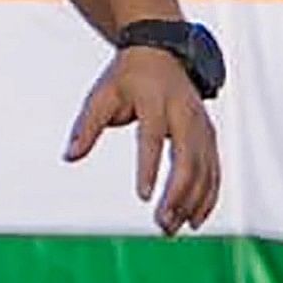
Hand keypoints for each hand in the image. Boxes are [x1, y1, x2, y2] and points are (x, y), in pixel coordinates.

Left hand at [66, 46, 220, 234]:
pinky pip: (213, 170)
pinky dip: (208, 196)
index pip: (152, 139)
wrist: (162, 53)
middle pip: (187, 160)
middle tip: (162, 225)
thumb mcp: (100, 95)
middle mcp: (186, 115)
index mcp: (156, 102)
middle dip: (177, 195)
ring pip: (205, 170)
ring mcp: (203, 127)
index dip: (149, 168)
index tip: (144, 197)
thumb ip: (86, 126)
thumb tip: (69, 157)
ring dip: (193, 202)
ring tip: (173, 229)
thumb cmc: (125, 78)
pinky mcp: (210, 137)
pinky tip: (195, 218)